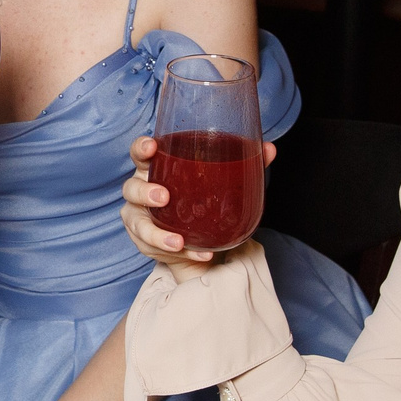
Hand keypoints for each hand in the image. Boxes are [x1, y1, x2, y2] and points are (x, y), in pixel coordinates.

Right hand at [119, 135, 273, 267]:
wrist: (200, 240)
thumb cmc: (204, 201)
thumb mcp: (224, 183)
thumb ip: (246, 165)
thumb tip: (269, 149)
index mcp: (158, 169)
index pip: (141, 154)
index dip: (141, 148)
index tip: (151, 147)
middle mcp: (142, 191)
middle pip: (131, 187)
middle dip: (145, 192)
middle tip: (164, 197)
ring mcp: (140, 218)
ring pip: (136, 222)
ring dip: (156, 232)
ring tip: (178, 241)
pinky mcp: (145, 242)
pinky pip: (154, 248)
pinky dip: (177, 253)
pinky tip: (199, 254)